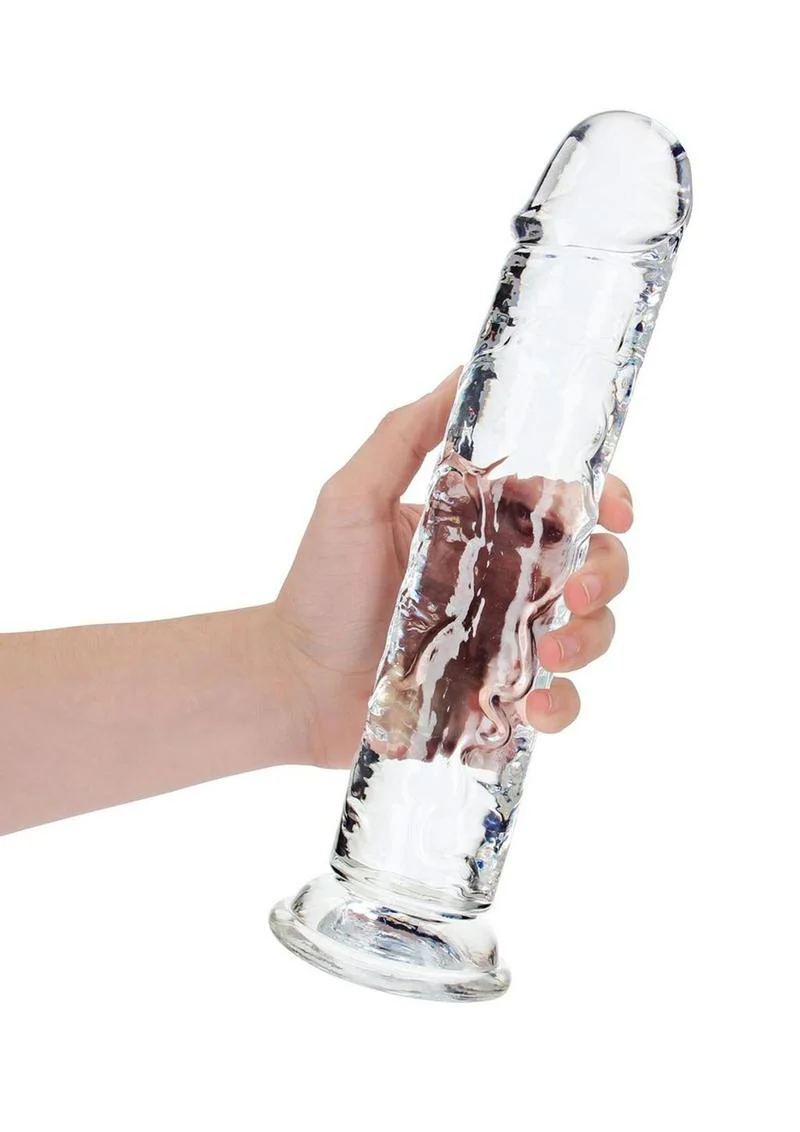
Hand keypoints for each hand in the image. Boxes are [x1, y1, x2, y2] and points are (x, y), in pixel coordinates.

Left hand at [273, 366, 632, 768]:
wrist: (292, 682)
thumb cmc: (319, 587)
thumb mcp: (353, 497)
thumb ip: (404, 434)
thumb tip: (464, 370)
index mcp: (483, 526)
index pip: (566, 502)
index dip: (605, 500)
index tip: (614, 509)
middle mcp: (505, 580)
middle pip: (596, 565)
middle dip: (607, 573)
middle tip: (576, 590)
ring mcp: (506, 641)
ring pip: (591, 632)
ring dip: (590, 639)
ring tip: (550, 652)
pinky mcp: (499, 698)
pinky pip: (559, 702)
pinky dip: (562, 706)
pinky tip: (533, 705)